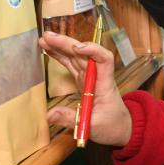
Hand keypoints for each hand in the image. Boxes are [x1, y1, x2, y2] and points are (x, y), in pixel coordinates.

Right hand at [39, 30, 132, 146]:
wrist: (119, 128)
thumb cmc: (111, 126)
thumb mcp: (92, 126)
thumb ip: (71, 119)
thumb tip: (49, 114)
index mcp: (105, 83)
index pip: (105, 59)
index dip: (93, 50)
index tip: (77, 47)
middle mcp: (97, 75)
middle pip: (84, 54)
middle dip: (67, 44)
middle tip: (47, 37)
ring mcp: (89, 76)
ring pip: (75, 56)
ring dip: (61, 46)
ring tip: (44, 39)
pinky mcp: (82, 80)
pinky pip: (71, 64)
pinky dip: (60, 56)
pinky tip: (48, 49)